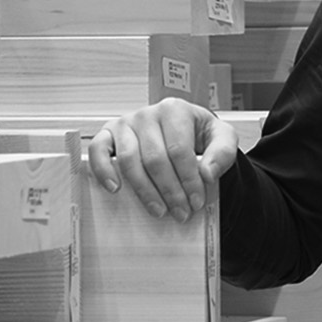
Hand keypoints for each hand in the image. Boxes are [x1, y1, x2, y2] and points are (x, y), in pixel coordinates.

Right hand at [88, 97, 238, 221]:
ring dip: (144, 190)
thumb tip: (207, 174)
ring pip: (129, 160)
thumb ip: (223, 153)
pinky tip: (115, 189)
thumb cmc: (200, 134)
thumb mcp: (223, 138)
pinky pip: (98, 150)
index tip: (196, 201)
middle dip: (170, 191)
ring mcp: (125, 123)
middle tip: (180, 212)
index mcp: (175, 110)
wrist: (184, 129)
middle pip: (155, 159)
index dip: (188, 179)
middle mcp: (148, 114)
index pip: (180, 150)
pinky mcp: (108, 134)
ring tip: (158, 210)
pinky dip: (103, 170)